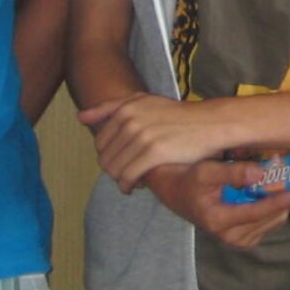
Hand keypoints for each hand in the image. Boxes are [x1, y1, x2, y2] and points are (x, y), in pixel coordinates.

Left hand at [80, 92, 232, 191]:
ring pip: (114, 169)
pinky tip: (136, 187)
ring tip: (132, 181)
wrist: (210, 124)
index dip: (109, 154)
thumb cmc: (177, 116)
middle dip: (114, 168)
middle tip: (129, 173)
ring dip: (120, 179)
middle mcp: (130, 120)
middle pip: (105, 157)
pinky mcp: (153, 153)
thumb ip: (110, 107)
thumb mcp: (144, 102)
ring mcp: (141, 136)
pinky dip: (128, 186)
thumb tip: (79, 117)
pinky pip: (128, 176)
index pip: (100, 141)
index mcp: (126, 108)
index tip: (122, 159)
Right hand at [144, 160, 289, 249]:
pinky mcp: (244, 238)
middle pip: (270, 217)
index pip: (257, 212)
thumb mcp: (207, 171)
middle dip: (279, 195)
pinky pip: (268, 222)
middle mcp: (230, 236)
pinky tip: (262, 192)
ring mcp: (238, 239)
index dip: (278, 201)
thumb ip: (234, 172)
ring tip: (269, 178)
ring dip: (277, 200)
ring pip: (273, 220)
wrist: (175, 191)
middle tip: (282, 171)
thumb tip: (262, 174)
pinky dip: (271, 207)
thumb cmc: (190, 178)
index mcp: (219, 221)